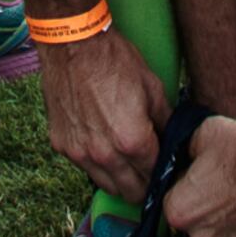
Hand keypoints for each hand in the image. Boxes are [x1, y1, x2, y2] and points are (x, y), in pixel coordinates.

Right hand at [38, 30, 168, 202]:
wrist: (71, 44)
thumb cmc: (114, 61)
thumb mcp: (152, 87)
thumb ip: (165, 122)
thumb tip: (174, 142)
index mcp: (132, 142)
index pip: (155, 176)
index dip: (165, 174)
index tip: (168, 170)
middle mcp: (104, 156)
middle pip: (131, 192)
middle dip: (144, 185)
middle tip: (150, 171)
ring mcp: (79, 153)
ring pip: (107, 185)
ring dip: (120, 180)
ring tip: (128, 163)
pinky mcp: (61, 146)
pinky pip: (84, 167)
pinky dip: (97, 164)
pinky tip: (103, 145)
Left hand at [163, 114, 235, 236]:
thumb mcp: (201, 133)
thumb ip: (184, 150)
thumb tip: (183, 155)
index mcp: (180, 211)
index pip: (171, 202)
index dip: (184, 186)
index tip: (198, 175)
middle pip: (195, 222)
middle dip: (204, 206)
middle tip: (222, 182)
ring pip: (220, 233)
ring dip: (227, 218)